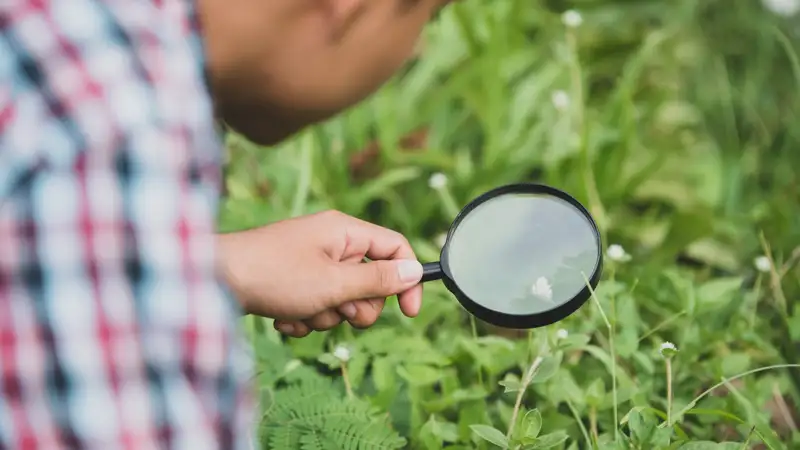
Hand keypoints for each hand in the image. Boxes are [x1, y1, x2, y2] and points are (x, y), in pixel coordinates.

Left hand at [216, 210, 423, 336]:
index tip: (409, 312)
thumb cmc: (273, 275)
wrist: (213, 280)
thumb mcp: (334, 284)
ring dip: (326, 314)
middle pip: (370, 280)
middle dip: (356, 305)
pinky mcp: (292, 280)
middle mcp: (330, 242)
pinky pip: (316, 305)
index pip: (394, 247)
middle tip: (338, 309)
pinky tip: (283, 316)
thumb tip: (414, 272)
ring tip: (300, 311)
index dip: (407, 279)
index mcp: (344, 232)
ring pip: (342, 298)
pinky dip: (304, 316)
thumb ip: (377, 280)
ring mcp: (310, 262)